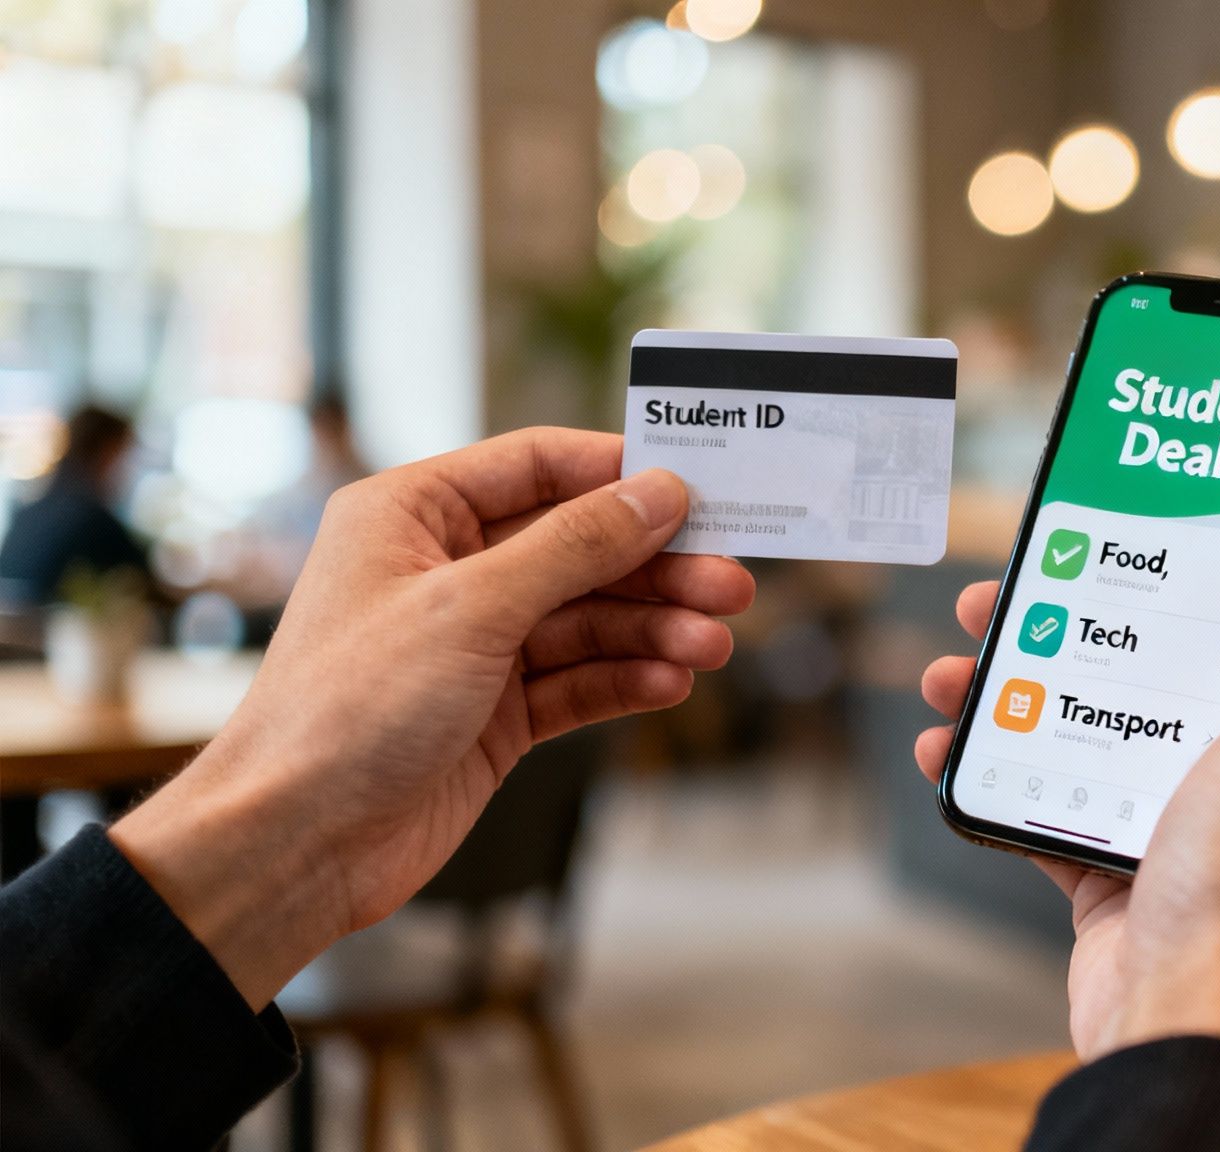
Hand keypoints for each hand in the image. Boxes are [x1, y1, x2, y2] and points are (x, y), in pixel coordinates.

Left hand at [113, 429, 753, 1006]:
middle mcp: (445, 569)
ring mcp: (473, 644)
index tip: (700, 490)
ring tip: (711, 648)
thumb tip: (658, 494)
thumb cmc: (348, 709)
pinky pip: (578, 680)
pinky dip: (625, 678)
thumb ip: (574, 546)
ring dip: (653, 630)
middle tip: (731, 585)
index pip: (537, 465)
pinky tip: (670, 682)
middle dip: (656, 568)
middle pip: (578, 548)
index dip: (620, 474)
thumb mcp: (471, 608)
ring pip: (587, 618)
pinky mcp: (494, 712)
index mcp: (412, 513)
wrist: (297, 843)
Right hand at [914, 534, 1219, 1078]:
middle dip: (1086, 632)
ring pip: (1101, 735)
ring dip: (1023, 695)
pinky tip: (951, 745)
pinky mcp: (1123, 877)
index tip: (1150, 544)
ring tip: (955, 670)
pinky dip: (1000, 773)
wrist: (1187, 1023)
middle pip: (1170, 679)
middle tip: (1013, 599)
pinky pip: (1053, 805)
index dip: (1213, 588)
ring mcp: (1193, 835)